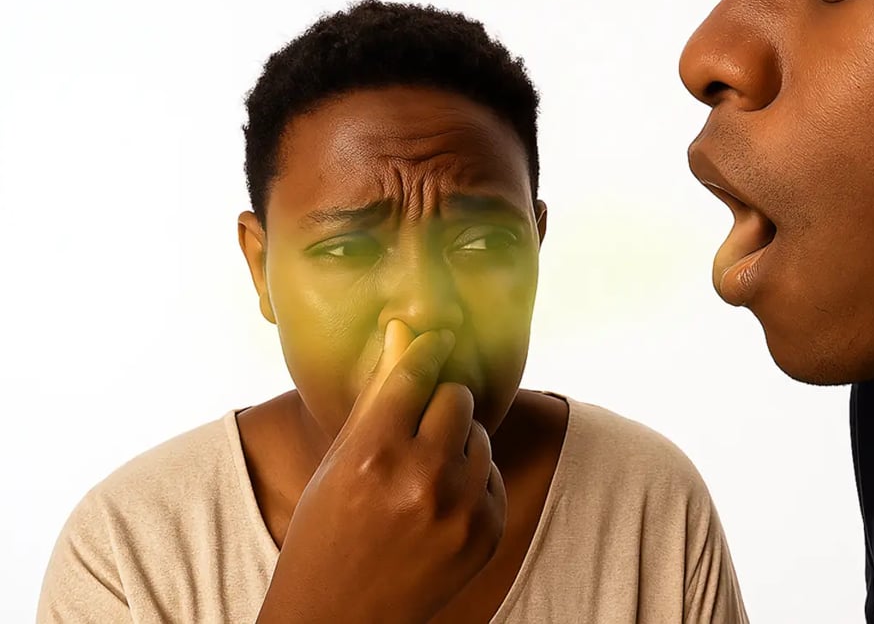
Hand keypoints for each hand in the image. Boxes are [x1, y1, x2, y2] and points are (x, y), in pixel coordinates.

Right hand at [257, 321, 506, 623]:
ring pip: (480, 436)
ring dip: (458, 443)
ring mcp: (459, 510)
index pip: (415, 374)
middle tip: (423, 422)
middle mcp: (420, 479)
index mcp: (373, 454)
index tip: (436, 338)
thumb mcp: (338, 462)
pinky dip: (472, 482)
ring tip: (423, 475)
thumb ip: (376, 398)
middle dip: (442, 403)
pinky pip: (493, 477)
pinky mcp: (486, 533)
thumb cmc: (326, 532)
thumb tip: (402, 332)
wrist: (339, 616)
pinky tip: (438, 507)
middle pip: (458, 399)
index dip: (427, 349)